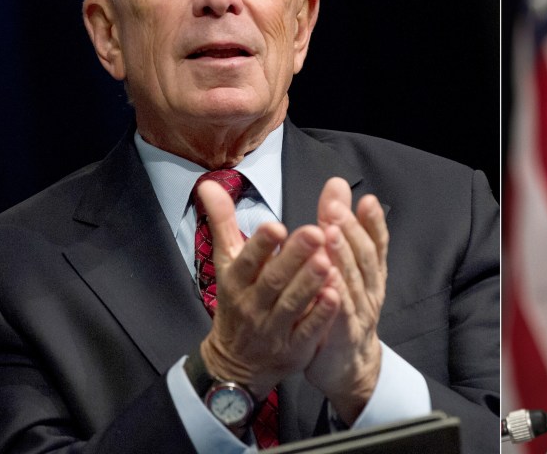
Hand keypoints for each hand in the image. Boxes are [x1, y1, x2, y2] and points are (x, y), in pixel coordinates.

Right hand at [196, 180, 339, 397]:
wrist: (236, 363)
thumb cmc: (236, 301)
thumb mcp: (227, 262)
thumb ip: (223, 222)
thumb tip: (209, 183)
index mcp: (236, 280)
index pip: (247, 260)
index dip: (260, 245)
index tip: (277, 226)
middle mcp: (252, 304)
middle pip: (273, 280)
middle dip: (293, 257)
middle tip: (316, 232)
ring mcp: (273, 329)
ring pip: (292, 305)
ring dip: (309, 283)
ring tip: (328, 260)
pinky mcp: (294, 348)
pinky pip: (308, 331)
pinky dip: (321, 315)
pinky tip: (336, 296)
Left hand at [304, 177, 389, 424]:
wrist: (346, 366)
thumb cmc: (341, 311)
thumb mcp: (344, 269)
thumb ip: (338, 227)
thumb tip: (336, 186)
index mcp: (370, 274)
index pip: (377, 243)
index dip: (373, 222)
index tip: (365, 200)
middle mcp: (370, 290)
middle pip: (365, 257)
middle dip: (352, 230)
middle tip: (335, 209)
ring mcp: (359, 313)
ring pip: (354, 282)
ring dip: (343, 257)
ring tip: (330, 235)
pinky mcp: (343, 336)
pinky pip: (340, 315)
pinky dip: (335, 297)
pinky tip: (325, 282)